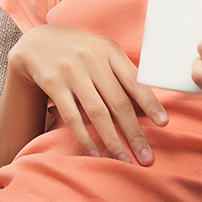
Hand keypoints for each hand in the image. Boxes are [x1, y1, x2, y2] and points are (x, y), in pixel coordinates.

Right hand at [8, 24, 166, 163]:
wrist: (38, 42)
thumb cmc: (81, 52)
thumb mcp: (103, 51)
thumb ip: (123, 72)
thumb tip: (148, 105)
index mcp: (111, 51)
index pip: (136, 81)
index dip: (151, 104)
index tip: (163, 123)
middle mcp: (93, 60)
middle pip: (119, 102)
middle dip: (134, 133)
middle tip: (146, 157)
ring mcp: (72, 72)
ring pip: (97, 113)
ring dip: (112, 140)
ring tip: (123, 160)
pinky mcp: (53, 84)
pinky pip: (72, 116)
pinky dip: (84, 137)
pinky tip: (95, 153)